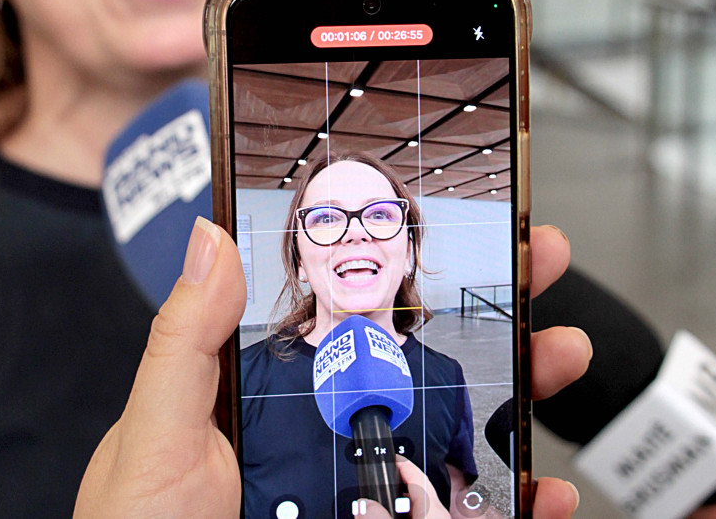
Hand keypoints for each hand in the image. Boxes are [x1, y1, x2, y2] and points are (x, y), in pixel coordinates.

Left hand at [73, 221, 589, 517]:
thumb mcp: (157, 430)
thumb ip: (184, 341)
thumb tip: (209, 240)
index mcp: (275, 390)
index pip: (352, 317)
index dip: (407, 271)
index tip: (453, 225)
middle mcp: (327, 433)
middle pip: (422, 367)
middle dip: (487, 311)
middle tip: (537, 263)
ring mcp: (362, 488)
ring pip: (453, 435)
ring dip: (516, 392)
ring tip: (558, 356)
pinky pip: (460, 517)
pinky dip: (511, 501)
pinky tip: (539, 489)